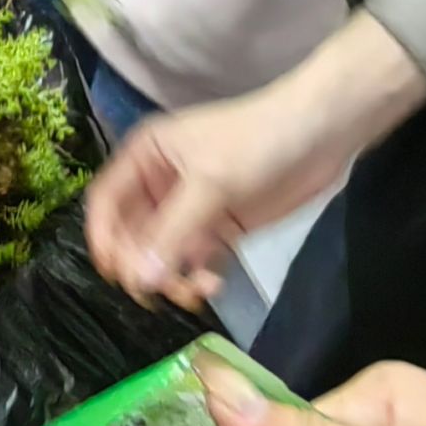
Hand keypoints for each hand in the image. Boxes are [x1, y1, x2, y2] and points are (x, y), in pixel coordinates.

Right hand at [87, 89, 360, 308]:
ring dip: (171, 277)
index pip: (106, 202)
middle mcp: (160, 185)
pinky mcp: (219, 230)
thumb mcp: (211, 183)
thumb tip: (138, 280)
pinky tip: (213, 283)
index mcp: (146, 158)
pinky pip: (193, 262)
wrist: (322, 133)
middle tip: (159, 292)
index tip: (115, 273)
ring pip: (161, 254)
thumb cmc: (257, 141)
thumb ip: (173, 233)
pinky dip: (196, 277)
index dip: (103, 237)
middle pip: (131, 235)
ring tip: (196, 289)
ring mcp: (191, 210)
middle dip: (142, 264)